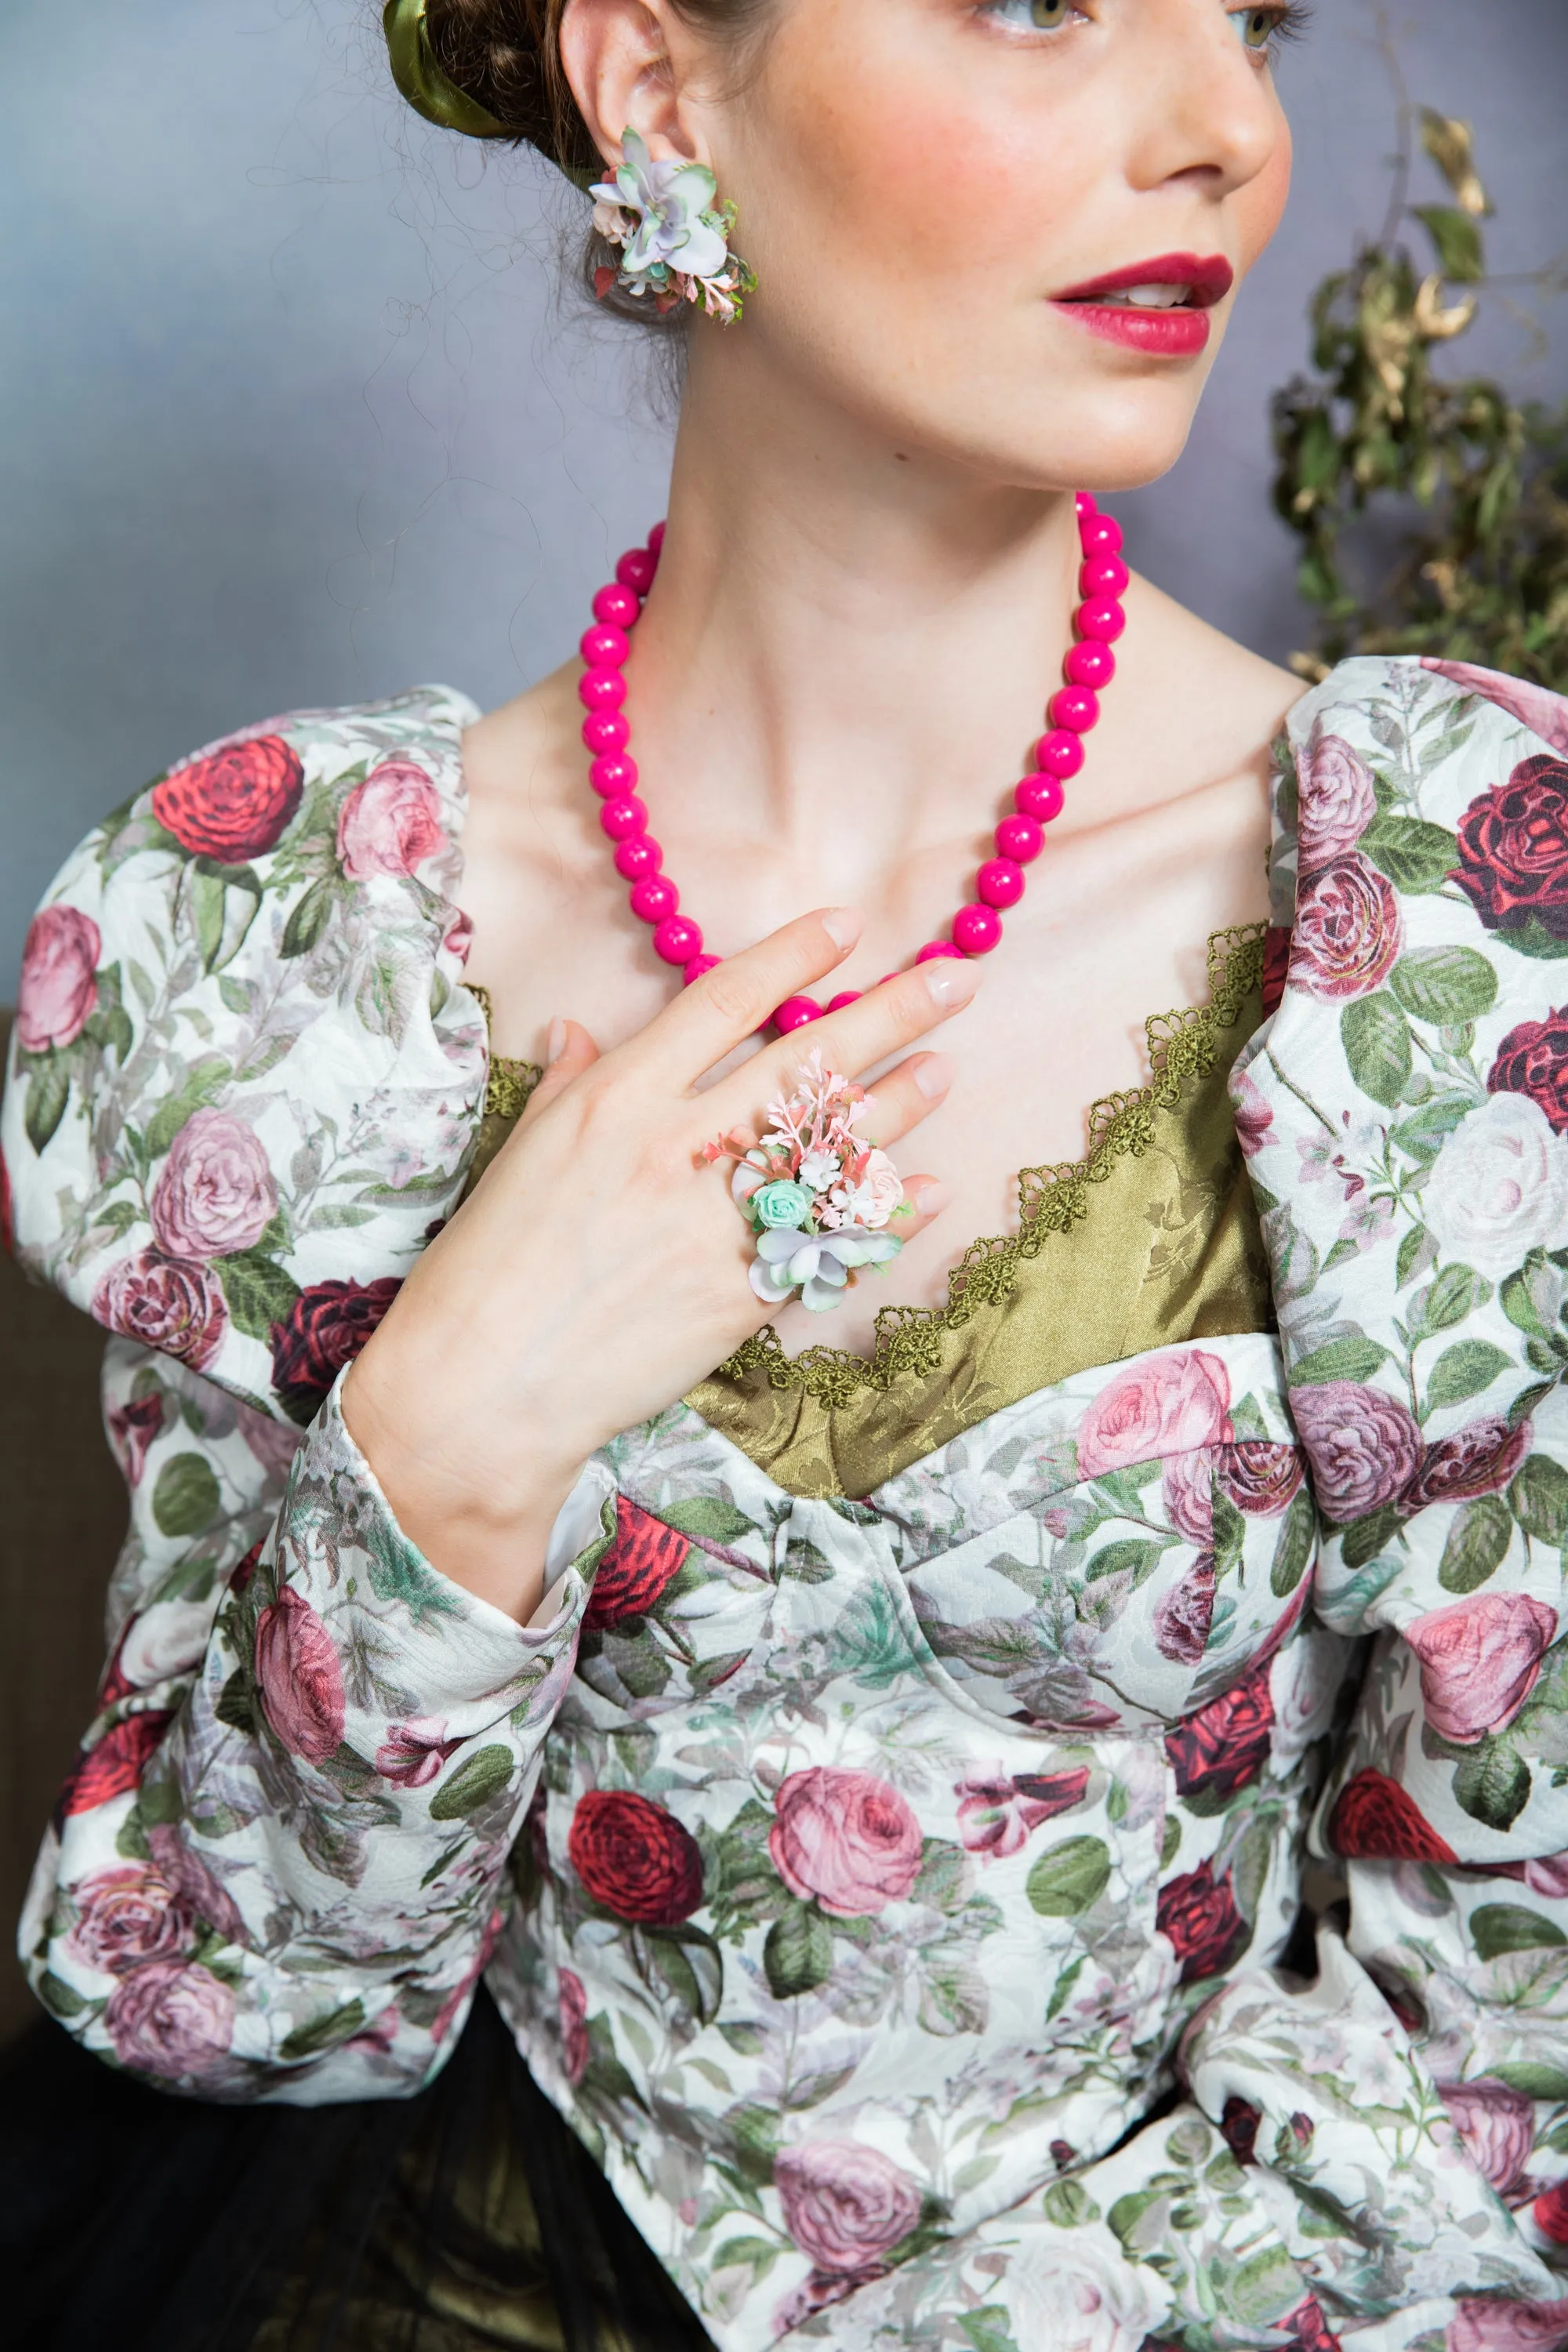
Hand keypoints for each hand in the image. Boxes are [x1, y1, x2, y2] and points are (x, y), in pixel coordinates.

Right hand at [343, 910, 975, 1619]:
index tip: (845, 926)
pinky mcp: (742, 1293)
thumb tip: (581, 1030)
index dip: (792, 958)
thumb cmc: (487, 1267)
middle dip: (891, 1014)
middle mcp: (678, 1147)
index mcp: (617, 1098)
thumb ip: (569, 1084)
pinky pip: (834, 1240)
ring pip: (834, 1147)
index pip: (723, 1001)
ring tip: (946, 1070)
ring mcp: (716, 1221)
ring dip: (900, 1105)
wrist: (485, 1386)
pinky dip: (885, 1213)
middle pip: (806, 1062)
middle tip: (954, 980)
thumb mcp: (519, 1153)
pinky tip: (925, 1188)